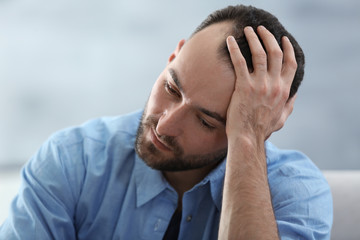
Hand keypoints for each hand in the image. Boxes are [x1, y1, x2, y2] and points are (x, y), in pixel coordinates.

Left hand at [225, 26, 297, 141]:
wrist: (247, 138)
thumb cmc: (262, 130)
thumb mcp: (282, 119)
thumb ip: (289, 105)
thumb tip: (295, 95)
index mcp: (284, 90)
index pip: (291, 63)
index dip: (288, 49)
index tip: (283, 39)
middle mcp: (275, 85)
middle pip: (276, 53)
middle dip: (269, 37)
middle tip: (261, 29)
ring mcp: (260, 85)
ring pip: (260, 53)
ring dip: (254, 38)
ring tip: (247, 30)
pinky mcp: (244, 86)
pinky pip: (239, 62)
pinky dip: (234, 49)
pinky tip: (230, 41)